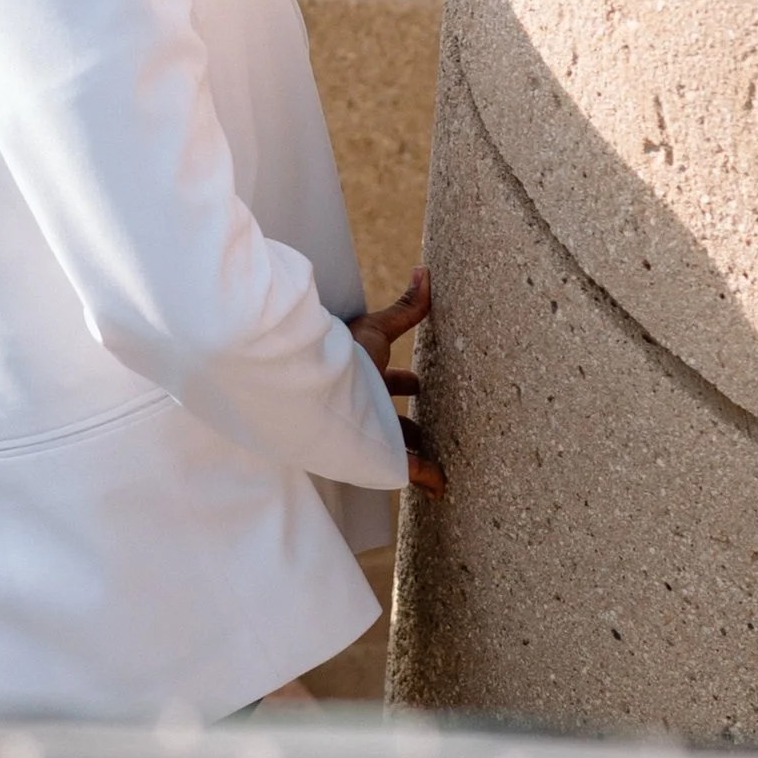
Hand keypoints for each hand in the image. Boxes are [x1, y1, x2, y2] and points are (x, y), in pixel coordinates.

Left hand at [350, 265, 441, 493]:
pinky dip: (425, 477)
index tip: (421, 383)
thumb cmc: (344, 354)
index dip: (407, 382)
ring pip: (395, 444)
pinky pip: (404, 471)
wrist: (317, 388)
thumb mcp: (380, 330)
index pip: (390, 380)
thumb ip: (406, 308)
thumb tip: (425, 271)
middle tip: (434, 427)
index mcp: (366, 374)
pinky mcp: (376, 455)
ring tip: (440, 459)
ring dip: (416, 451)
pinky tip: (440, 486)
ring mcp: (370, 431)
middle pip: (390, 414)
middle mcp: (364, 403)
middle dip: (411, 420)